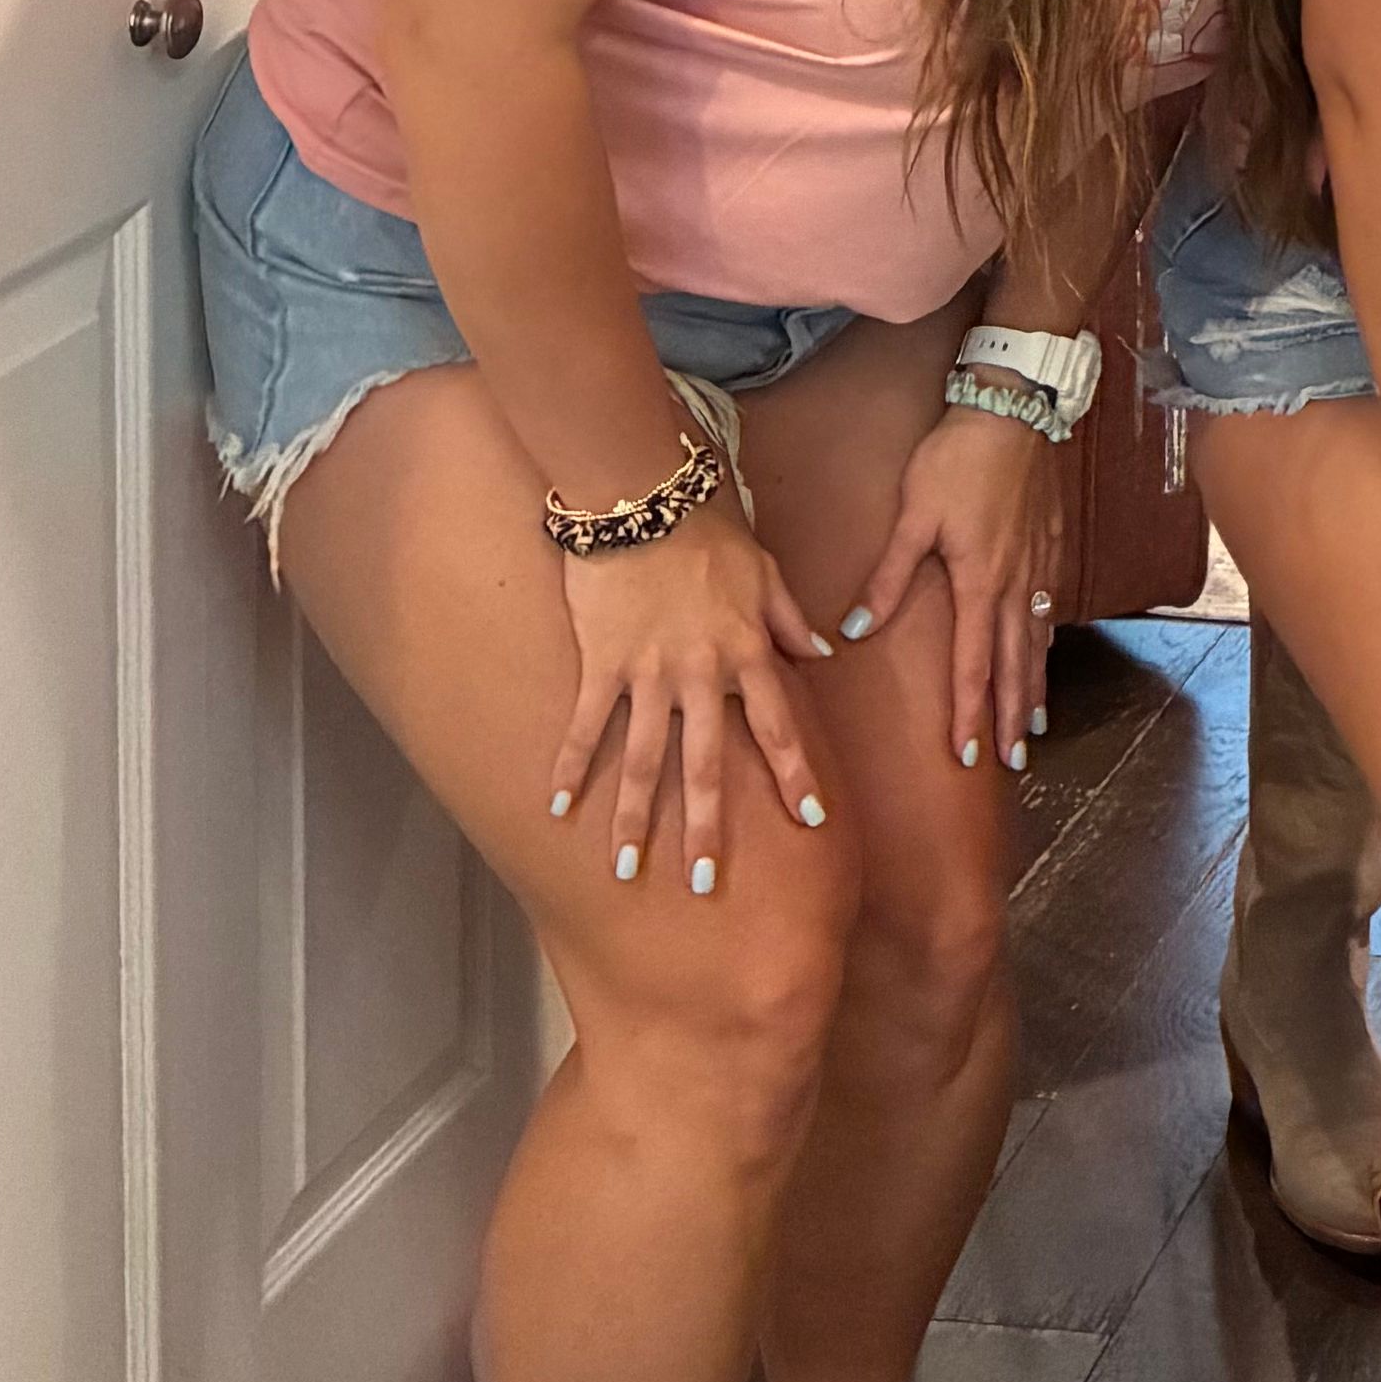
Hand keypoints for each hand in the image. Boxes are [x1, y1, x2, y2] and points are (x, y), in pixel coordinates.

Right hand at [546, 490, 835, 891]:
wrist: (646, 497)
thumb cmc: (710, 531)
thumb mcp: (766, 572)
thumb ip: (792, 618)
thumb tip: (824, 652)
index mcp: (747, 652)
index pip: (779, 726)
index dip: (796, 774)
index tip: (813, 819)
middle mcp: (701, 674)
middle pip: (707, 764)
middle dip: (707, 827)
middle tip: (707, 885)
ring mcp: (648, 673)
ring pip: (643, 760)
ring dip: (635, 819)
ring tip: (627, 870)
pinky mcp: (602, 663)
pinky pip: (585, 725)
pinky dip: (570, 767)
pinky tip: (556, 808)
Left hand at [839, 405, 1070, 778]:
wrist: (1013, 407)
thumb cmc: (957, 458)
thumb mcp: (914, 514)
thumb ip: (890, 574)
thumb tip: (857, 627)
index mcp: (978, 582)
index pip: (974, 664)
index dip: (970, 712)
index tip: (967, 754)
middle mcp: (1015, 583)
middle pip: (1015, 665)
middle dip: (1012, 717)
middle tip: (1013, 762)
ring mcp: (1039, 564)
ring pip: (1038, 640)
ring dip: (1035, 687)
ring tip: (1035, 725)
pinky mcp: (1051, 542)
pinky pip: (1050, 606)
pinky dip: (1047, 641)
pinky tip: (1044, 650)